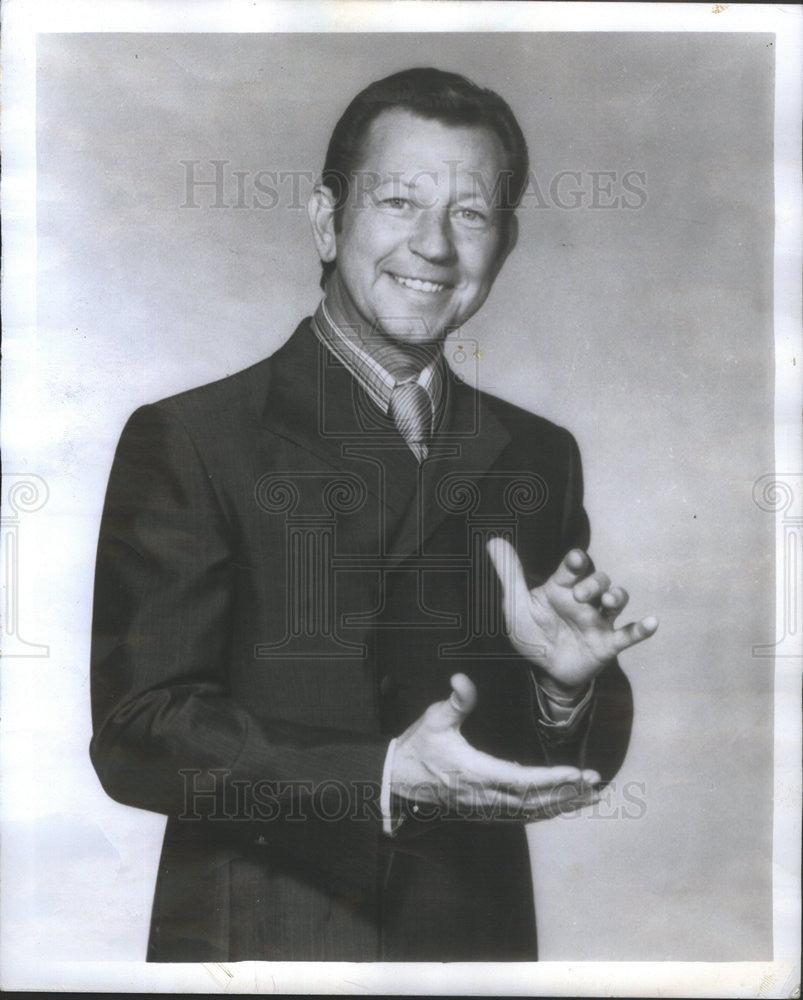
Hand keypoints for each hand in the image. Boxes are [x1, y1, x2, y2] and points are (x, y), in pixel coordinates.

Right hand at [391, 673, 600, 821]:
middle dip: (567, 793)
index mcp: (476, 773)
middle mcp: (484, 796)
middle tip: (596, 783)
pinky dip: (545, 811)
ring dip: (562, 804)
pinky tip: (562, 804)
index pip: (521, 780)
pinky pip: (521, 815)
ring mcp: (485, 808)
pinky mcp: (484, 811)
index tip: (576, 774)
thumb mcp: (434, 720)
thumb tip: (461, 679)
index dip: (551, 779)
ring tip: (590, 796)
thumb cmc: (418, 748)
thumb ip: (455, 702)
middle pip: (534, 801)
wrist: (398, 782)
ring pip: (531, 812)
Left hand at [487, 538, 657, 692]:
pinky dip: (642, 629)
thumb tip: (493, 542)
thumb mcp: (515, 606)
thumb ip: (508, 575)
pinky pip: (628, 634)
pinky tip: (652, 623)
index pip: (573, 568)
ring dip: (617, 596)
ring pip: (617, 599)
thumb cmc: (532, 633)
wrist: (544, 672)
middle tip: (580, 595)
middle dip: (594, 583)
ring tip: (610, 600)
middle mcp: (583, 601)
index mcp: (561, 589)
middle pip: (599, 580)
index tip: (576, 559)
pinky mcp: (607, 644)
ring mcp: (598, 621)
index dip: (577, 562)